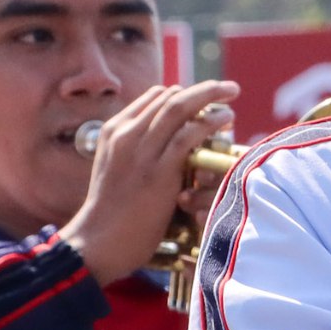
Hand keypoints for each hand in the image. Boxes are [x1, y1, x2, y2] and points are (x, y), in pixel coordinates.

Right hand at [60, 81, 240, 286]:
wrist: (98, 241)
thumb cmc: (112, 212)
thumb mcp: (117, 169)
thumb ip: (139, 152)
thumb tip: (172, 144)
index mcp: (114, 131)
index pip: (154, 98)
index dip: (183, 94)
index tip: (204, 99)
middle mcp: (126, 134)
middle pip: (170, 97)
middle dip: (203, 89)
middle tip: (227, 88)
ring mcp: (142, 151)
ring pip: (180, 107)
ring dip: (210, 97)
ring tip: (232, 96)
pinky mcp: (159, 171)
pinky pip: (189, 135)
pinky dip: (210, 122)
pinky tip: (226, 119)